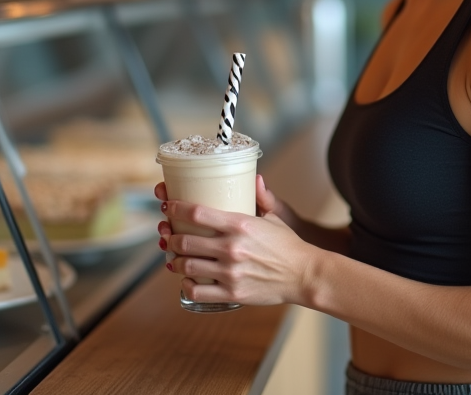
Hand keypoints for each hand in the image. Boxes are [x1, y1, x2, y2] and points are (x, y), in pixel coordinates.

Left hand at [156, 188, 313, 306]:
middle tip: (168, 235)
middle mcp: (231, 248)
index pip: (196, 213)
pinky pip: (198, 291)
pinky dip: (186, 286)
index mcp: (239, 225)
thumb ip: (261, 197)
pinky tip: (186, 281)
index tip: (167, 205)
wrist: (303, 275)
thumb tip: (256, 177)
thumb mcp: (274, 217)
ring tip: (173, 258)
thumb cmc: (288, 245)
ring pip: (188, 266)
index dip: (175, 208)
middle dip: (171, 237)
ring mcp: (230, 272)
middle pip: (186, 241)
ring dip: (174, 261)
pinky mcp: (232, 293)